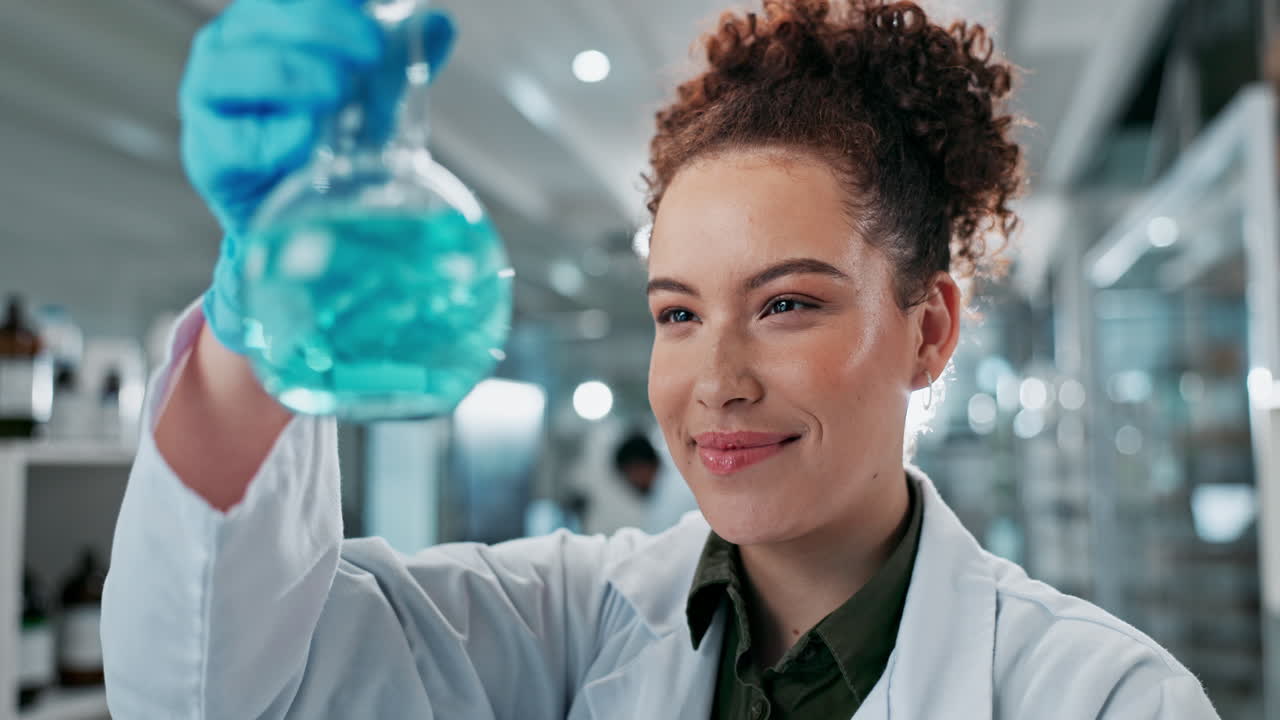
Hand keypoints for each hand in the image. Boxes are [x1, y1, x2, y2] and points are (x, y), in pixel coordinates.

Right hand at [179, 0, 454, 352]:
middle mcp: (230, 49)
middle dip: (323, 26)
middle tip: (371, 49)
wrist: (303, 220)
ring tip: (339, 90)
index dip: (333, 3)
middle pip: (267, 18)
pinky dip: (273, 138)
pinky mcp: (209, 155)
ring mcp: (211, 99)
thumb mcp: (373, 98)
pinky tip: (307, 139)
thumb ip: (399, 60)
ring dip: (295, 73)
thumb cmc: (332, 143)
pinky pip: (236, 141)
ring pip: (241, 69)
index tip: (374, 16)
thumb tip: (439, 25)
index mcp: (267, 22)